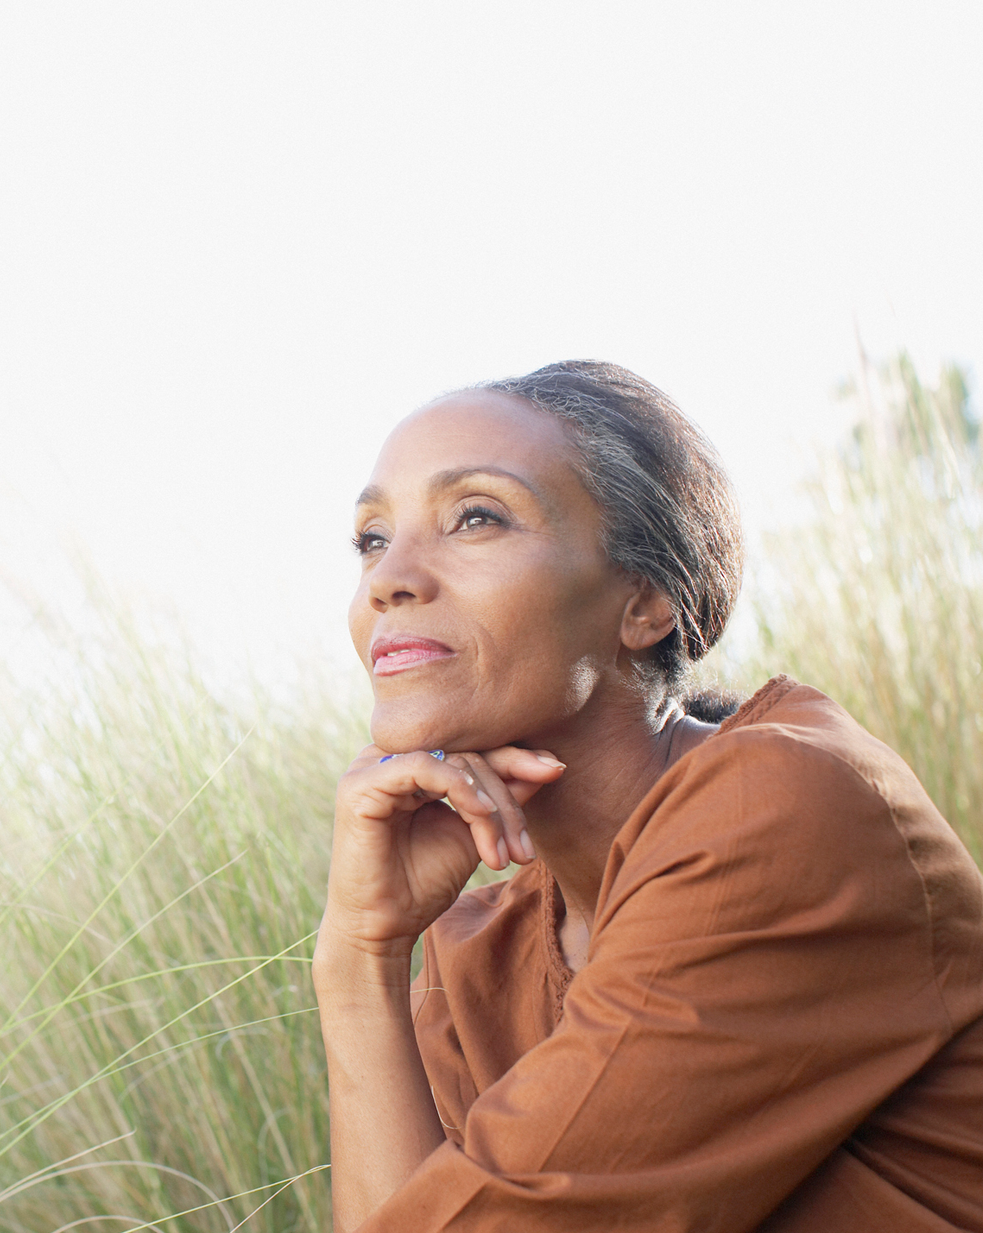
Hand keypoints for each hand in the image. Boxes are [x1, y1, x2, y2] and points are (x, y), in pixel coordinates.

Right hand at [317, 745, 565, 963]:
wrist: (382, 930)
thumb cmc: (423, 884)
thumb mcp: (476, 833)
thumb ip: (504, 797)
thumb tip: (550, 764)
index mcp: (411, 763)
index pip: (471, 746)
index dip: (515, 757)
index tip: (555, 770)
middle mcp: (388, 757)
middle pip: (465, 752)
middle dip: (505, 798)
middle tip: (524, 848)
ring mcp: (370, 767)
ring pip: (451, 760)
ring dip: (488, 805)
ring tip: (504, 852)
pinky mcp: (360, 784)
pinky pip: (422, 766)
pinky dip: (459, 788)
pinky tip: (480, 816)